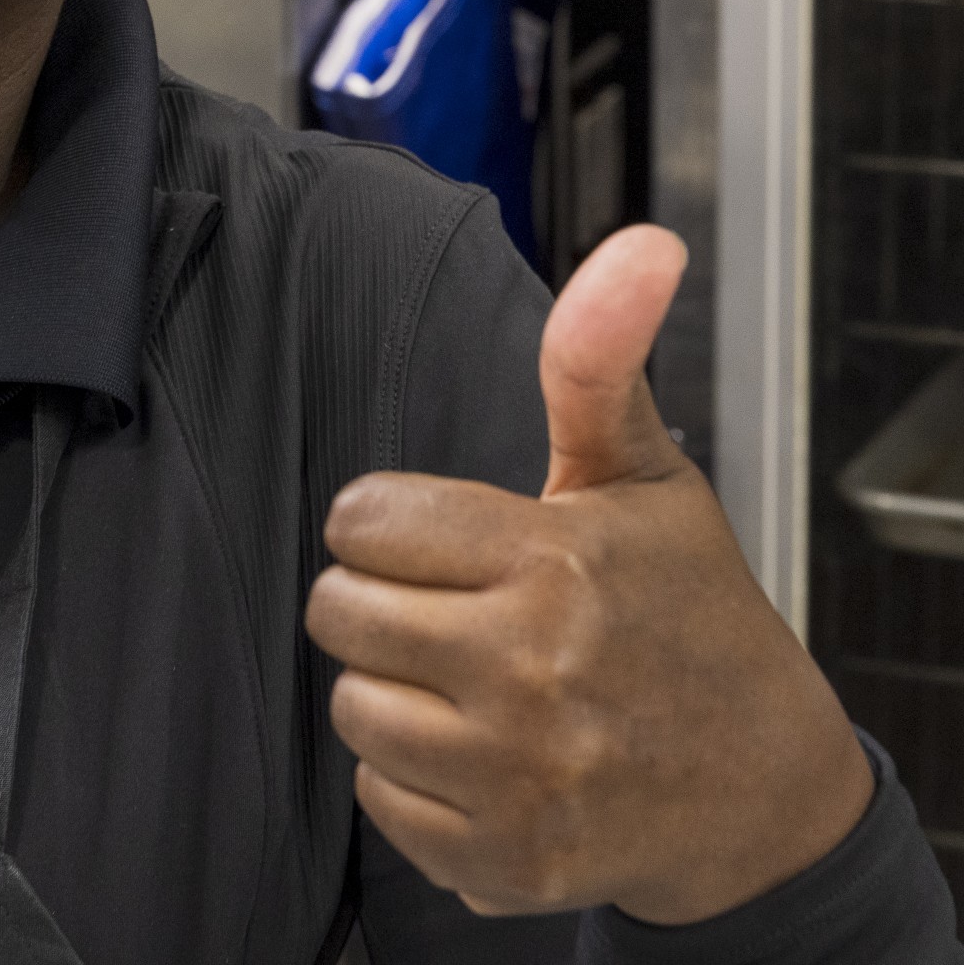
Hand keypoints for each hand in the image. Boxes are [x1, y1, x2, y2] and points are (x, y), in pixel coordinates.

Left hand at [305, 225, 871, 923]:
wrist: (763, 790)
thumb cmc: (689, 620)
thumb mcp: (642, 478)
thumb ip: (601, 360)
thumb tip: (641, 244)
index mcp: (553, 561)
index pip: (361, 519)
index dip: (390, 527)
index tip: (444, 545)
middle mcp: (532, 666)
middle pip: (337, 612)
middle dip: (381, 606)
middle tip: (454, 616)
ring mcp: (519, 770)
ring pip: (352, 707)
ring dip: (397, 697)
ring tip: (475, 688)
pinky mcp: (506, 857)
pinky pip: (380, 800)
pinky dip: (419, 785)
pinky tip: (487, 762)